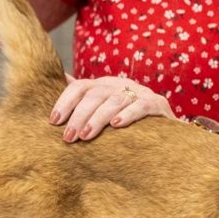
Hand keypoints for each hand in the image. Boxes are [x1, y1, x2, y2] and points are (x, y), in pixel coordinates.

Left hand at [50, 75, 175, 141]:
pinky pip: (141, 106)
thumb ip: (82, 101)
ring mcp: (140, 92)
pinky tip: (116, 125)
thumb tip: (60, 80)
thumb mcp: (102, 113)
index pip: (80, 86)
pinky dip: (128, 114)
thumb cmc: (125, 126)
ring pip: (115, 100)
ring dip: (98, 118)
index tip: (53, 121)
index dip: (65, 102)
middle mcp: (120, 85)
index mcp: (104, 86)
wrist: (164, 136)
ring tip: (85, 136)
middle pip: (95, 94)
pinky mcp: (158, 104)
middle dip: (79, 115)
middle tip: (68, 138)